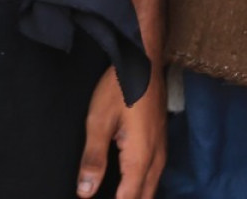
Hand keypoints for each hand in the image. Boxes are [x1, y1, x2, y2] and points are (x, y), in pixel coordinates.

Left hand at [78, 67, 164, 198]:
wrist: (144, 61)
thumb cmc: (120, 88)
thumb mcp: (99, 121)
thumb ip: (93, 159)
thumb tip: (85, 192)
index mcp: (139, 158)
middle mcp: (156, 160)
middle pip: (143, 198)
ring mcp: (161, 152)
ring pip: (151, 189)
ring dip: (134, 197)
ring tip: (116, 196)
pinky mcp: (161, 144)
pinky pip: (154, 177)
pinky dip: (141, 188)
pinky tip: (128, 187)